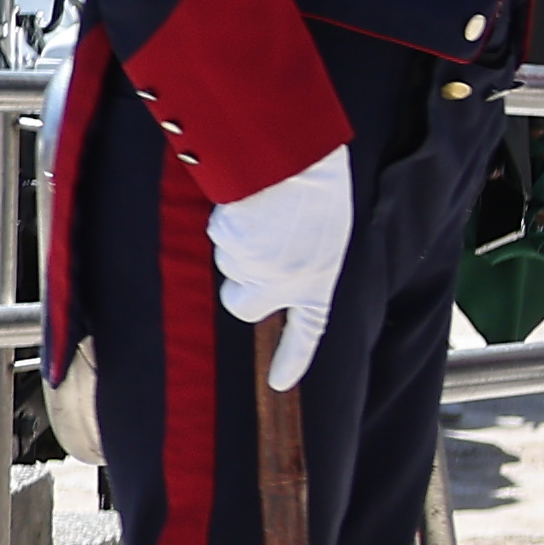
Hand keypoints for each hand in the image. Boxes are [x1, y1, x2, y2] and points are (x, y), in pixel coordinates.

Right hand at [205, 149, 350, 391]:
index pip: (308, 330)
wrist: (300, 160)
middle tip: (258, 246)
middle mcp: (289, 284)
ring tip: (266, 212)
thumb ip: (300, 262)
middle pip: (242, 304)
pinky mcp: (233, 249)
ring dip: (239, 242)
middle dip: (240, 282)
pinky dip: (228, 221)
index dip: (293, 357)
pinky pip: (220, 237)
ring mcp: (258, 269)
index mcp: (320, 280)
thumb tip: (263, 282)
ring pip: (229, 265)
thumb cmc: (316, 190)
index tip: (280, 384)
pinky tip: (250, 204)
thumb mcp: (324, 234)